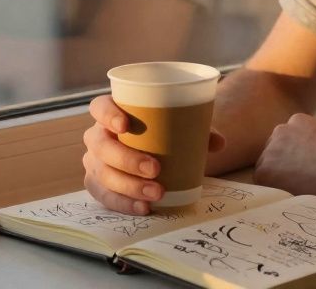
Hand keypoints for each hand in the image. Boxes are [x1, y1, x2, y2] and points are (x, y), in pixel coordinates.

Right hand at [82, 94, 225, 214]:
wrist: (158, 155)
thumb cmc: (166, 134)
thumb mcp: (182, 127)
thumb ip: (200, 131)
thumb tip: (219, 142)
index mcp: (112, 113)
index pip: (100, 107)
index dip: (107, 115)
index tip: (125, 126)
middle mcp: (98, 136)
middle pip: (100, 145)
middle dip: (125, 159)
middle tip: (154, 169)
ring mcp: (95, 162)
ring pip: (101, 174)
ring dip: (128, 186)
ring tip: (156, 193)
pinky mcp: (99, 185)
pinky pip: (105, 196)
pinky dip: (124, 204)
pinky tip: (144, 208)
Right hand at [253, 113, 315, 199]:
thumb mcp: (293, 195)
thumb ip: (279, 186)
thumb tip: (278, 180)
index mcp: (263, 174)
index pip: (263, 172)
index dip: (277, 175)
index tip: (289, 177)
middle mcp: (266, 150)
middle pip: (270, 152)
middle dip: (281, 158)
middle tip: (301, 164)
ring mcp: (281, 131)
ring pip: (282, 137)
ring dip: (291, 143)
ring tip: (311, 153)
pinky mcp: (297, 119)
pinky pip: (297, 125)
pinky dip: (304, 131)